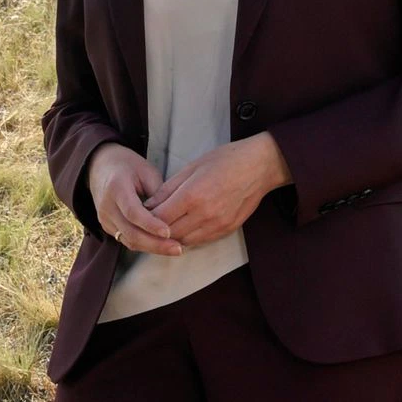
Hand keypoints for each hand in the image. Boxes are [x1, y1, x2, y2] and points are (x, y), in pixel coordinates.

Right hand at [88, 144, 172, 254]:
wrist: (101, 167)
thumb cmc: (128, 166)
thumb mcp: (146, 171)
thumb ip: (158, 194)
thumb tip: (171, 217)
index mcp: (116, 187)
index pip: (132, 212)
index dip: (150, 224)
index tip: (168, 232)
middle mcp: (107, 207)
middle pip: (130, 232)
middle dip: (155, 244)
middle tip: (177, 248)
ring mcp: (105, 219)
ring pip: (129, 241)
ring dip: (152, 248)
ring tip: (173, 249)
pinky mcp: (108, 227)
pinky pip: (127, 240)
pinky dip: (145, 245)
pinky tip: (161, 246)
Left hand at [139, 132, 288, 252]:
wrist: (259, 166)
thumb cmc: (225, 160)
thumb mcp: (192, 167)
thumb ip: (168, 189)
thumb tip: (148, 205)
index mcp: (192, 195)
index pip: (159, 218)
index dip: (147, 219)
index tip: (141, 215)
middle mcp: (204, 214)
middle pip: (169, 234)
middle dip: (157, 231)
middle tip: (150, 225)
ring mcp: (217, 225)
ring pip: (184, 241)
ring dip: (172, 237)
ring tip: (165, 228)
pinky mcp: (226, 230)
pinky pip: (200, 241)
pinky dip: (189, 237)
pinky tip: (184, 228)